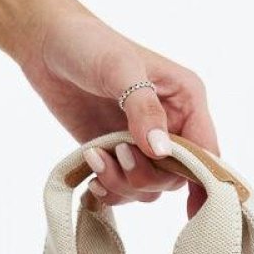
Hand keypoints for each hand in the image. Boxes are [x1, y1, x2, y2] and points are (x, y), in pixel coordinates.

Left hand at [23, 7, 219, 214]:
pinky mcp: (115, 152)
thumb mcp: (120, 70)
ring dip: (122, 184)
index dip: (204, 181)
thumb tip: (162, 151)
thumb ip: (144, 110)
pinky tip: (90, 175)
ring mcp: (141, 141)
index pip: (206, 151)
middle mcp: (171, 124)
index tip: (192, 209)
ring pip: (149, 187)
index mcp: (186, 100)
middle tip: (117, 154)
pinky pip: (123, 188)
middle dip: (146, 176)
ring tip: (95, 157)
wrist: (47, 44)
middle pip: (177, 177)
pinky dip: (109, 190)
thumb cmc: (89, 45)